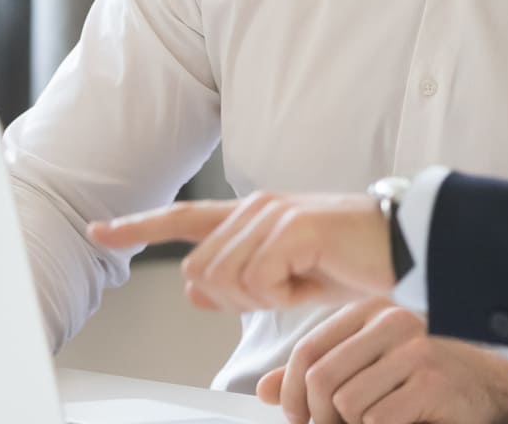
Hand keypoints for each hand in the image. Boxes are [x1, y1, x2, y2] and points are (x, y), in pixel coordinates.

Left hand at [88, 192, 394, 310]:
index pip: (185, 218)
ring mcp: (274, 215)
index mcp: (254, 214)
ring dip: (263, 300)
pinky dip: (284, 298)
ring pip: (224, 281)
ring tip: (305, 282)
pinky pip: (258, 283)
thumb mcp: (290, 280)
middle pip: (200, 273)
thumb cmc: (357, 263)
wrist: (408, 249)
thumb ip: (241, 281)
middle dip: (236, 300)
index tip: (99, 230)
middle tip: (288, 290)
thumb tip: (195, 291)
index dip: (138, 226)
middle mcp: (257, 207)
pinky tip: (313, 280)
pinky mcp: (292, 228)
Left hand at [257, 298, 507, 423]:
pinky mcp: (432, 380)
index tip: (300, 419)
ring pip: (346, 404)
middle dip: (318, 420)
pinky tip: (403, 421)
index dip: (292, 395)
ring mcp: (416, 348)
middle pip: (321, 380)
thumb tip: (265, 389)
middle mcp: (394, 320)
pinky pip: (377, 419)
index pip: (308, 351)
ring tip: (375, 423)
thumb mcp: (368, 369)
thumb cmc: (426, 380)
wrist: (491, 390)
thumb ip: (319, 374)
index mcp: (373, 311)